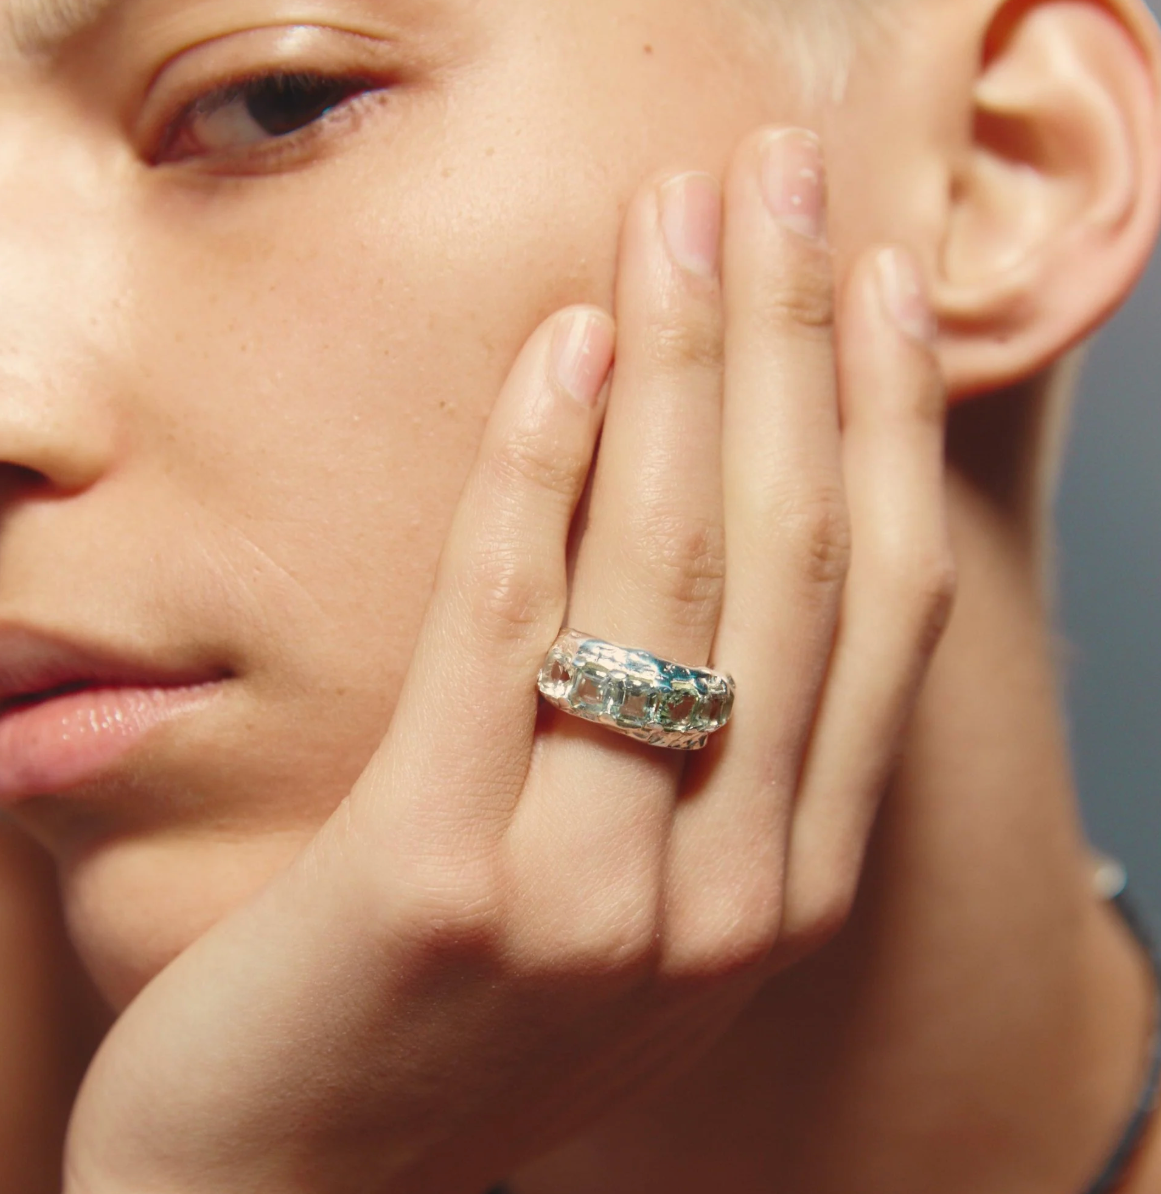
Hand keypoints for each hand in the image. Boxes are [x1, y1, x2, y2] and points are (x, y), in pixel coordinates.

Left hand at [64, 126, 953, 1193]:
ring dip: (685, 366)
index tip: (878, 281)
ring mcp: (595, 895)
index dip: (884, 426)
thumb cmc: (455, 1036)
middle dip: (797, 345)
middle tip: (785, 180)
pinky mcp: (442, 877)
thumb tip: (717, 547)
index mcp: (788, 891)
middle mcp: (729, 894)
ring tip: (681, 215)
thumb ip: (702, 769)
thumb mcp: (628, 916)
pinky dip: (540, 468)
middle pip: (788, 560)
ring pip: (670, 575)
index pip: (871, 614)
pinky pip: (506, 624)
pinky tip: (563, 346)